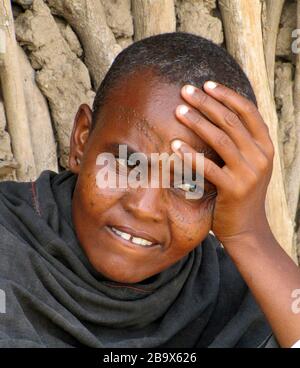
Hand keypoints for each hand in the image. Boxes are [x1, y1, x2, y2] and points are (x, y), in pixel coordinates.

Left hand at [171, 82, 274, 244]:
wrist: (247, 228)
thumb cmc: (240, 193)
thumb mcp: (248, 164)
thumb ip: (241, 142)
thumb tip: (219, 115)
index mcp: (265, 146)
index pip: (248, 111)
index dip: (227, 95)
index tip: (207, 84)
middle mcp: (261, 156)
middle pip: (231, 120)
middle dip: (207, 102)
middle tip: (185, 90)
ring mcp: (249, 173)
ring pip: (221, 139)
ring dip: (197, 122)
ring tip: (178, 110)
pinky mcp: (234, 190)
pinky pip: (209, 167)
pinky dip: (190, 155)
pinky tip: (173, 145)